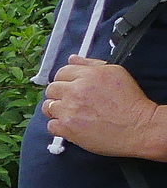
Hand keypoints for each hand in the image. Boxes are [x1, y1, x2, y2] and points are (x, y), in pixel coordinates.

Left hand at [44, 55, 166, 158]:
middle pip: (51, 89)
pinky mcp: (68, 128)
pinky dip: (58, 126)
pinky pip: (51, 125)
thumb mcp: (116, 73)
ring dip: (56, 109)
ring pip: (48, 107)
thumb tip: (73, 59)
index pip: (61, 72)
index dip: (65, 80)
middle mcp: (75, 92)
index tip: (69, 87)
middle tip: (70, 101)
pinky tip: (70, 125)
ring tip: (70, 113)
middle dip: (58, 94)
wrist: (138, 127)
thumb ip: (91, 64)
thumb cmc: (131, 101)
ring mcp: (69, 111)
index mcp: (87, 76)